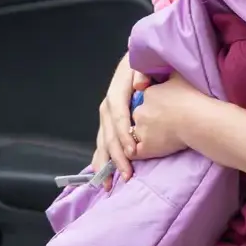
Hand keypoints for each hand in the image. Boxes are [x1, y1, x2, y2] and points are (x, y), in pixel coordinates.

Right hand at [92, 53, 145, 184]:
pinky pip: (102, 142)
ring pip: (102, 141)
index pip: (118, 116)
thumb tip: (140, 84)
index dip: (124, 134)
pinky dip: (102, 159)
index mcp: (117, 91)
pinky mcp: (108, 122)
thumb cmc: (146, 65)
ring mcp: (106, 115)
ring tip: (108, 183)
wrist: (138, 61)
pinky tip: (100, 174)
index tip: (133, 152)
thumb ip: (143, 72)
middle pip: (108, 133)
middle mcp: (108, 106)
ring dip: (105, 163)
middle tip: (126, 174)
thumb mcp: (145, 63)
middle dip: (116, 156)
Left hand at [131, 77, 202, 160]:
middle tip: (160, 126)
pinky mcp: (145, 147)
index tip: (161, 111)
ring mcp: (141, 129)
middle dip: (145, 121)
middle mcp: (140, 110)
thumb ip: (168, 70)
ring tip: (158, 140)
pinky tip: (147, 152)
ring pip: (134, 135)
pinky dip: (138, 154)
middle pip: (137, 116)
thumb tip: (166, 62)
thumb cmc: (192, 98)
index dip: (152, 106)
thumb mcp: (179, 76)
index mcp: (148, 93)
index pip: (144, 100)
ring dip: (142, 137)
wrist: (198, 119)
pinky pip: (134, 153)